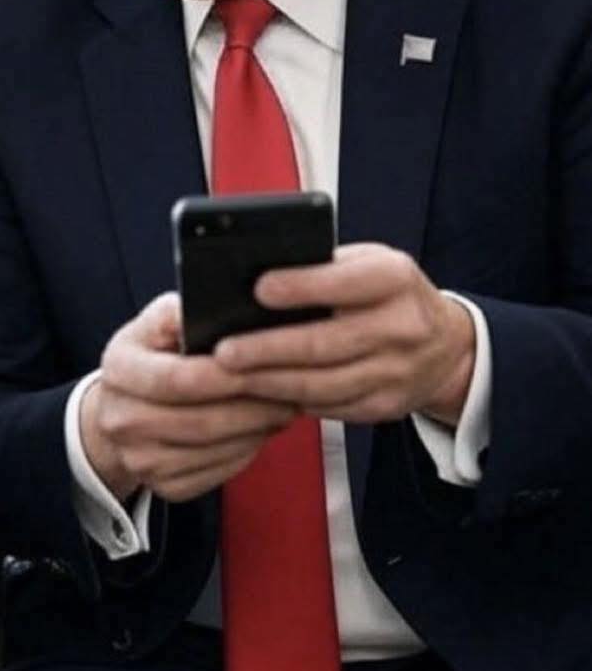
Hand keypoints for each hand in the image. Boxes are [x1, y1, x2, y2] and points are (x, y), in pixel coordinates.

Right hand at [81, 292, 297, 503]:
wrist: (120, 410)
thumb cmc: (149, 358)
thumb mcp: (156, 322)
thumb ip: (183, 312)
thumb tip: (223, 310)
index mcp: (118, 369)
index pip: (178, 379)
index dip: (228, 376)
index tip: (268, 364)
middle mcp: (120, 419)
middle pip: (200, 421)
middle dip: (254, 407)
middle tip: (293, 391)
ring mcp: (140, 459)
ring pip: (214, 450)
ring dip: (257, 431)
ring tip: (285, 408)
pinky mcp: (163, 486)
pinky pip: (217, 473)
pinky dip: (247, 452)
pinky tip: (261, 431)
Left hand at [212, 243, 475, 424]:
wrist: (446, 347)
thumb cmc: (387, 295)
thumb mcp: (367, 264)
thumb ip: (322, 268)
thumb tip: (254, 282)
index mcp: (395, 278)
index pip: (345, 282)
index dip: (300, 287)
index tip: (258, 290)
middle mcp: (403, 326)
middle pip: (325, 343)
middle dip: (268, 349)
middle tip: (224, 352)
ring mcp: (398, 371)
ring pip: (323, 383)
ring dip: (270, 383)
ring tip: (230, 377)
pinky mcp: (386, 405)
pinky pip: (330, 407)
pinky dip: (291, 401)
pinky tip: (260, 394)